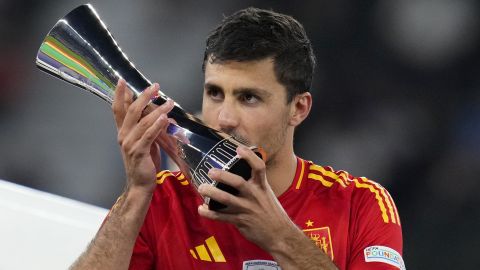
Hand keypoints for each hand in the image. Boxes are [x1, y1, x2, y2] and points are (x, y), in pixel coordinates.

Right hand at [112, 79, 173, 193]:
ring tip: (169, 102)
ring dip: (157, 110)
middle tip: (155, 86)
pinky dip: (156, 125)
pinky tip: (164, 118)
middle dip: (143, 96)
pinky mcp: (139, 152)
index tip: (123, 81)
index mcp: (123, 132)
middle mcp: (123, 136)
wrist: (140, 185)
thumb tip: (162, 115)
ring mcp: (130, 144)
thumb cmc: (144, 164)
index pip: (118, 109)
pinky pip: (148, 135)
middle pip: (131, 111)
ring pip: (143, 121)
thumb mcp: (147, 142)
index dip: (120, 95)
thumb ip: (150, 129)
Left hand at [197, 146, 297, 252]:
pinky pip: (221, 217)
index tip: (239, 148)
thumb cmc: (271, 211)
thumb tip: (236, 172)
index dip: (249, 157)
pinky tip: (201, 209)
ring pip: (226, 199)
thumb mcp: (266, 194)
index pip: (259, 167)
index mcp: (262, 186)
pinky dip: (209, 213)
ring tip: (202, 188)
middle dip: (223, 176)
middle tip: (211, 172)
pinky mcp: (240, 221)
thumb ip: (253, 184)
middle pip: (238, 182)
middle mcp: (254, 195)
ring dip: (212, 194)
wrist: (279, 234)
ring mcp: (247, 209)